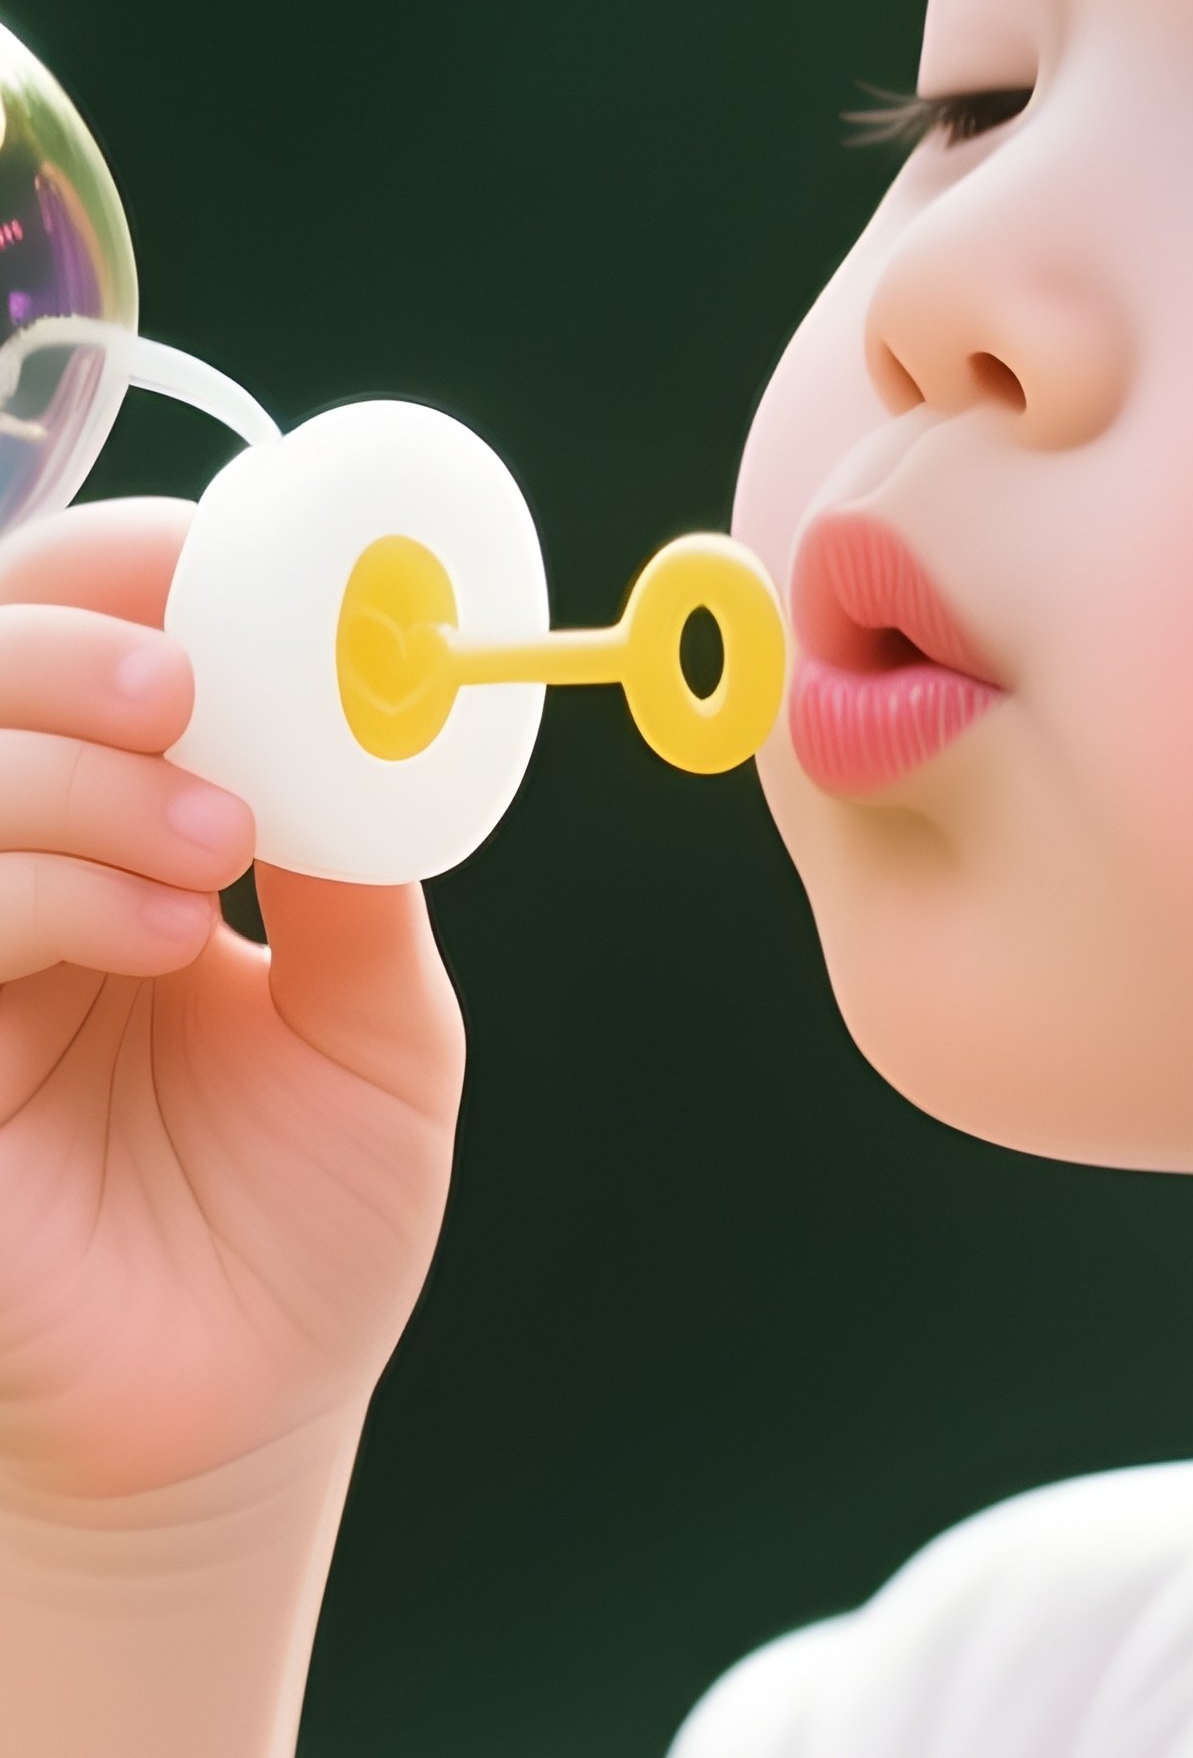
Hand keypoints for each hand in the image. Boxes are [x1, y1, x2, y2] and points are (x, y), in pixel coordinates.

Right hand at [0, 498, 465, 1510]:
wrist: (250, 1407)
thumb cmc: (309, 1217)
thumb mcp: (380, 1024)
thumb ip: (360, 877)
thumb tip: (381, 721)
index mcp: (128, 857)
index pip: (79, 668)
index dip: (127, 587)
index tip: (222, 560)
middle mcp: (21, 894)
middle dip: (67, 650)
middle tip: (187, 679)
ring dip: (70, 776)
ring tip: (219, 839)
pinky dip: (43, 890)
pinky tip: (162, 929)